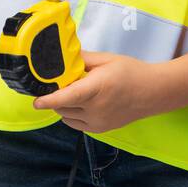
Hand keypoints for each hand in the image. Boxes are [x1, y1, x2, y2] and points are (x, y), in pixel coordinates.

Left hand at [32, 50, 161, 133]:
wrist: (153, 92)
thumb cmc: (131, 72)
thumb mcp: (107, 59)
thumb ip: (83, 59)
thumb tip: (62, 57)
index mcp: (97, 88)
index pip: (66, 97)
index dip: (48, 100)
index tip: (35, 100)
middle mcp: (96, 108)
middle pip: (62, 106)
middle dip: (56, 95)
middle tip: (62, 82)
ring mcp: (98, 122)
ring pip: (66, 116)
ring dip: (63, 105)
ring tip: (75, 91)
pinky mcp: (100, 130)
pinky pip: (75, 124)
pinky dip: (72, 114)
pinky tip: (81, 102)